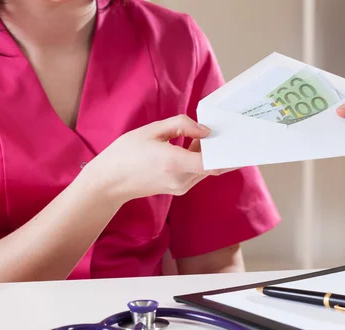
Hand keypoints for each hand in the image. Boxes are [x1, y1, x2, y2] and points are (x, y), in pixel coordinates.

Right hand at [85, 115, 226, 203]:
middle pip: (213, 165)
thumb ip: (181, 125)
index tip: (235, 138)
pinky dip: (200, 160)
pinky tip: (194, 146)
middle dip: (219, 148)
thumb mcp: (151, 131)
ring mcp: (180, 187)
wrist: (109, 182)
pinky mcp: (178, 188)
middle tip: (224, 129)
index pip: (213, 163)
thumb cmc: (125, 154)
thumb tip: (205, 130)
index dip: (227, 152)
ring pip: (206, 169)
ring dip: (209, 153)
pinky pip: (197, 173)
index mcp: (175, 163)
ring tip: (204, 134)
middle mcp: (181, 179)